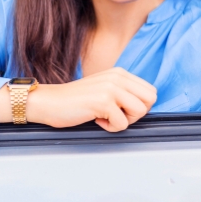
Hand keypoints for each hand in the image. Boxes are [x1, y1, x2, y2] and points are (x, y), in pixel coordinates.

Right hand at [27, 67, 156, 131]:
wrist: (50, 102)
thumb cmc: (76, 101)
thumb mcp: (104, 88)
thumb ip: (123, 91)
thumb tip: (145, 106)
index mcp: (120, 73)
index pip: (150, 91)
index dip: (139, 106)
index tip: (121, 110)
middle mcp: (118, 77)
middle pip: (150, 100)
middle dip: (136, 114)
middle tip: (116, 115)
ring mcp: (111, 87)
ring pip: (140, 111)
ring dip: (124, 121)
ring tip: (106, 117)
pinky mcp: (103, 101)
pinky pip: (122, 124)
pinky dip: (110, 128)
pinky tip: (96, 120)